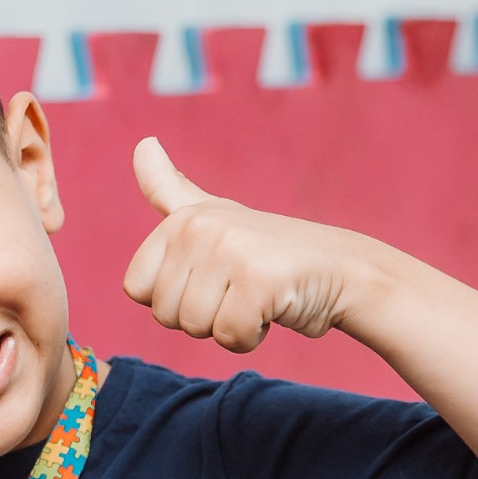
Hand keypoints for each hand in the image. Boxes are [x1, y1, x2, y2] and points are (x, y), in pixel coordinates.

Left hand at [123, 138, 365, 352]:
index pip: (136, 288)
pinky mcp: (259, 279)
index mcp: (181, 218)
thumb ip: (168, 189)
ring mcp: (230, 250)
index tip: (207, 280)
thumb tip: (142, 143)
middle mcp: (199, 227)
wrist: (341, 269)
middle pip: (165, 313)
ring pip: (195, 327)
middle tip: (237, 291)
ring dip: (228, 327)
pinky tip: (272, 309)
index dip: (172, 299)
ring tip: (255, 298)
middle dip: (201, 317)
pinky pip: (230, 335)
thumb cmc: (268, 252)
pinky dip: (252, 336)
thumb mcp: (212, 216)